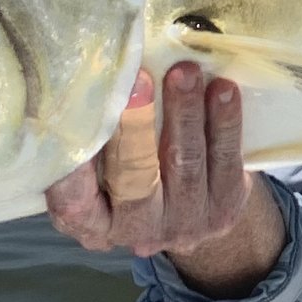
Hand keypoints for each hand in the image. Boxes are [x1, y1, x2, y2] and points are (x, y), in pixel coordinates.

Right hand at [45, 61, 283, 294]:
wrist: (191, 207)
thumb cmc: (127, 169)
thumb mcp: (97, 165)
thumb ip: (88, 135)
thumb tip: (77, 78)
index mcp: (91, 222)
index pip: (75, 197)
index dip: (75, 161)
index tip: (76, 115)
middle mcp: (135, 229)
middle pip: (135, 177)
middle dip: (136, 125)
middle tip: (138, 80)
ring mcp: (184, 224)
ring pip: (185, 164)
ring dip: (185, 112)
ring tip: (184, 71)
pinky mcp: (224, 209)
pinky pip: (226, 161)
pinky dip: (224, 122)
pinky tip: (224, 89)